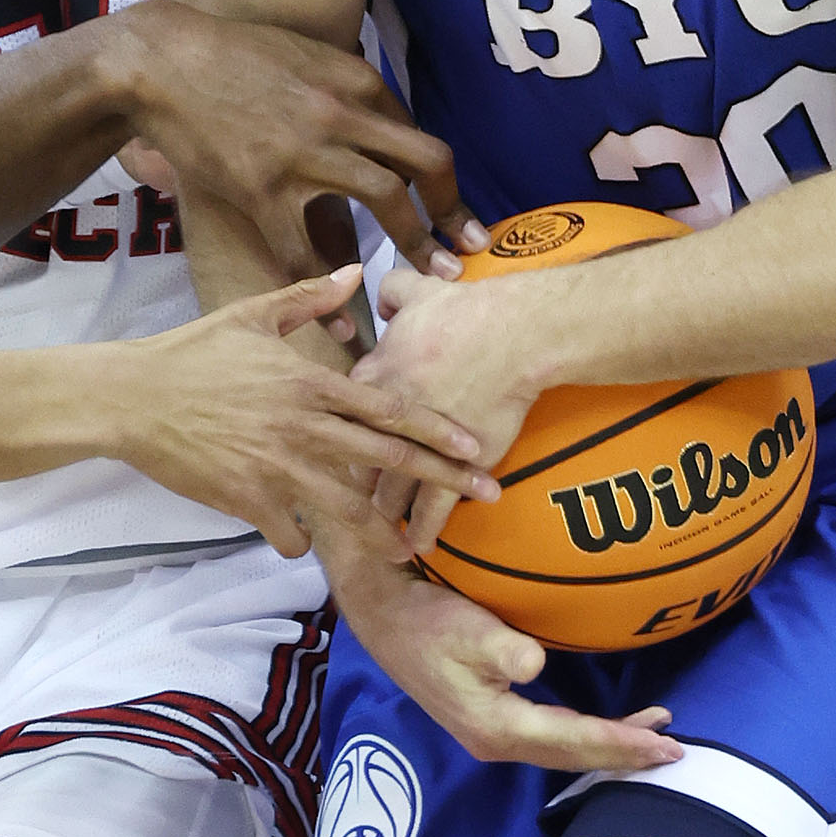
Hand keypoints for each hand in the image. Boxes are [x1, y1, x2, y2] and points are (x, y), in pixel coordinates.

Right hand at [117, 0, 482, 280]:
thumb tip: (376, 126)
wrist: (160, 64)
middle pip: (426, 162)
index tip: (453, 208)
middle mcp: (341, 113)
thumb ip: (344, 87)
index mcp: (355, 80)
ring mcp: (304, 152)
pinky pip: (306, 252)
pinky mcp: (262, 189)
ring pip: (386, 200)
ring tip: (433, 278)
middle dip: (454, 210)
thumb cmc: (229, 56)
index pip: (418, 133)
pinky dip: (328, 294)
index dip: (441, 178)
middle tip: (469, 246)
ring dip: (418, 245)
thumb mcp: (303, 55)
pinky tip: (342, 325)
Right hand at [122, 269, 498, 557]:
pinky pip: (289, 531)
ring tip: (407, 550)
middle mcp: (302, 426)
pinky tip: (300, 540)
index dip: (436, 428)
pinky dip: (298, 539)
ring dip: (380, 531)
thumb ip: (310, 299)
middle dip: (442, 478)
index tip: (474, 444)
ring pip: (346, 505)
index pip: (387, 408)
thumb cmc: (192, 352)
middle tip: (486, 493)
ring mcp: (276, 466)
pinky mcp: (247, 498)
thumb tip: (356, 269)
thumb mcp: (252, 314)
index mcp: (309, 382)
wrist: (132, 396)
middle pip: (387, 458)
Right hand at [324, 538, 682, 774]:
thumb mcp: (465, 628)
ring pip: (564, 750)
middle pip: (573, 757)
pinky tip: (606, 722)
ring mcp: (493, 733)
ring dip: (609, 745)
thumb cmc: (425, 620)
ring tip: (653, 737)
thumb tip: (536, 662)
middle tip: (676, 752)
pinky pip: (553, 736)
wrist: (384, 616)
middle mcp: (497, 740)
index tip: (665, 746)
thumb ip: (502, 648)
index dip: (621, 743)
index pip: (573, 741)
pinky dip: (587, 733)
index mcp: (496, 726)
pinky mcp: (492, 719)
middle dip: (624, 755)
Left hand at [356, 264, 543, 552]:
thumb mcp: (416, 289)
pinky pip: (432, 506)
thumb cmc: (465, 310)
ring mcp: (419, 445)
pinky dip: (423, 529)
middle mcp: (386, 418)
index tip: (321, 448)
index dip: (328, 433)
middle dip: (340, 482)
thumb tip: (376, 294)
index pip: (334, 414)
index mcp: (371, 377)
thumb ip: (388, 292)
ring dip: (376, 515)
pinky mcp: (454, 463)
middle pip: (351, 460)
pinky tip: (417, 547)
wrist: (514, 334)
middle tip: (330, 499)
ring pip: (387, 490)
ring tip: (368, 534)